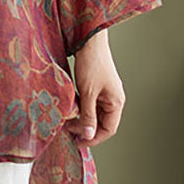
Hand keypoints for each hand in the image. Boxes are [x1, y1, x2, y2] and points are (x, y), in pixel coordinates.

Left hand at [64, 29, 125, 146]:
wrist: (89, 40)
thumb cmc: (92, 64)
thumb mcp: (88, 93)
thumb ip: (88, 115)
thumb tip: (88, 135)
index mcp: (116, 102)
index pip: (109, 129)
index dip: (93, 138)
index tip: (78, 142)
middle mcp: (113, 99)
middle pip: (102, 123)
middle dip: (86, 129)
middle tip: (69, 132)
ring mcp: (106, 93)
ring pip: (95, 114)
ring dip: (82, 119)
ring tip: (68, 122)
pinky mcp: (97, 87)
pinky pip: (91, 105)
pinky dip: (81, 109)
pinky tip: (70, 110)